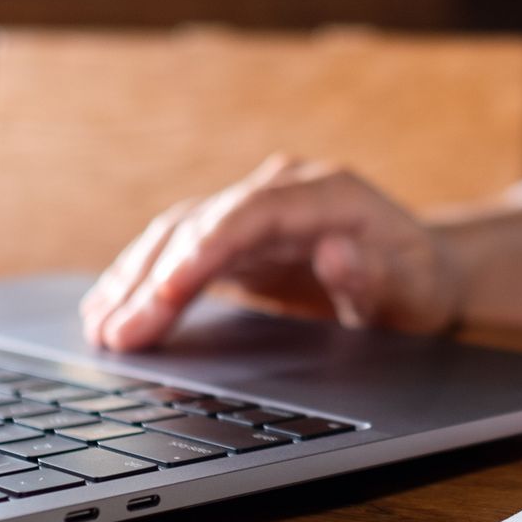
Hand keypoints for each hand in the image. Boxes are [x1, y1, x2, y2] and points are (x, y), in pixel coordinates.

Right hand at [79, 155, 464, 351]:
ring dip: (135, 277)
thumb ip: (378, 275)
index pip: (251, 214)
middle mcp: (284, 188)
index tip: (165, 291)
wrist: (422, 269)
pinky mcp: (237, 234)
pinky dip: (143, 276)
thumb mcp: (416, 291)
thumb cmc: (420, 284)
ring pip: (180, 230)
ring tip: (99, 326)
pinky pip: (180, 247)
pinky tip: (108, 307)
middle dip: (155, 277)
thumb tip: (338, 250)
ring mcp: (256, 207)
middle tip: (117, 332)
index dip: (204, 250)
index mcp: (328, 193)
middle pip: (204, 222)